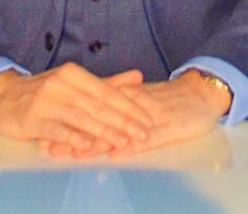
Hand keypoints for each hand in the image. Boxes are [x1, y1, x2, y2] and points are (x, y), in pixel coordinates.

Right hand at [0, 64, 152, 155]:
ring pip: (81, 117)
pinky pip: (57, 129)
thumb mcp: (75, 83)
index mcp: (74, 74)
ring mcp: (46, 101)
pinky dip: (73, 138)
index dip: (128, 106)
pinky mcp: (33, 118)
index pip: (106, 91)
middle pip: (97, 105)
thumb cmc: (46, 92)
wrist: (4, 97)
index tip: (147, 119)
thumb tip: (138, 76)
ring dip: (104, 131)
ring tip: (123, 142)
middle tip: (142, 133)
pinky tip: (88, 147)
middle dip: (123, 121)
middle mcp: (61, 84)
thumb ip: (107, 82)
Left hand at [39, 72, 227, 158]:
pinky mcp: (169, 127)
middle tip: (50, 147)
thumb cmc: (170, 100)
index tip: (45, 133)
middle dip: (73, 134)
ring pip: (119, 129)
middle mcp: (132, 103)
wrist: (202, 93)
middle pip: (98, 119)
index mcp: (124, 96)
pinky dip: (133, 145)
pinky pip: (149, 138)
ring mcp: (150, 116)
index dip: (67, 121)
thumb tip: (86, 116)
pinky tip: (117, 154)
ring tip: (74, 154)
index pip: (90, 109)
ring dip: (96, 142)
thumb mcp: (139, 99)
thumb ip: (115, 105)